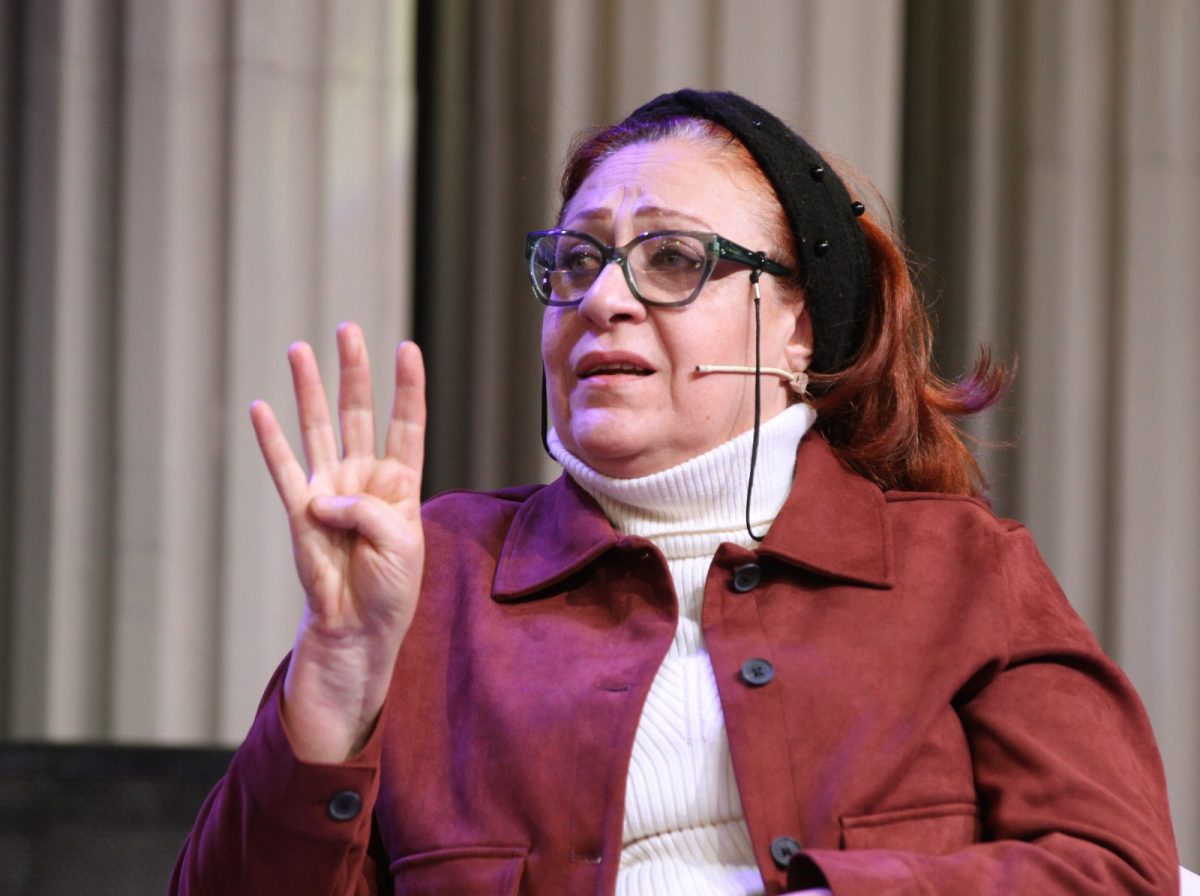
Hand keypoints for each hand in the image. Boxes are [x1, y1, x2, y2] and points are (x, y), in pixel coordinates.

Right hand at [250, 322, 425, 761]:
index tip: (407, 348)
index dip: (408, 387)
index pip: (406, 424)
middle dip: (353, 372)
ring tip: (300, 349)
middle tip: (347, 330)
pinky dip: (271, 439)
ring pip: (318, 428)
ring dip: (309, 390)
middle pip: (358, 412)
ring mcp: (330, 488)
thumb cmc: (390, 587)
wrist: (358, 626)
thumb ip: (369, 513)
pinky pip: (283, 468)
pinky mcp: (300, 509)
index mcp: (400, 483)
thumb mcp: (402, 545)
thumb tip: (323, 499)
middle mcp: (363, 477)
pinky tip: (260, 407)